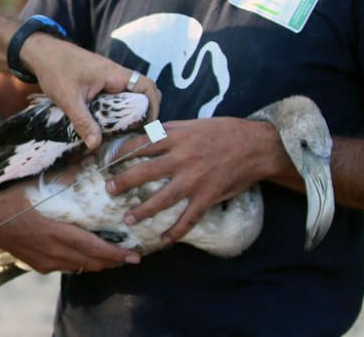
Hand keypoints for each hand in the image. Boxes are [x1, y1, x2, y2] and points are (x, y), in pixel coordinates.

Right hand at [0, 182, 139, 273]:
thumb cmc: (11, 195)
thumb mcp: (37, 183)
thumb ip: (65, 176)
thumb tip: (89, 159)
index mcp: (56, 232)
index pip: (93, 248)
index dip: (116, 254)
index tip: (135, 255)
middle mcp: (53, 252)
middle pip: (91, 262)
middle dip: (114, 261)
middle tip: (132, 257)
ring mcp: (45, 261)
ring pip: (80, 267)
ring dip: (99, 263)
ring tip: (114, 256)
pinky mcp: (38, 265)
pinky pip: (66, 267)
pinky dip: (81, 262)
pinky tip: (87, 254)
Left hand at [21, 34, 160, 148]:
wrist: (41, 52)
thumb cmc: (55, 69)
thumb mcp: (68, 99)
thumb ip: (83, 121)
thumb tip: (95, 145)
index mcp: (114, 75)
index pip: (146, 86)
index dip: (154, 105)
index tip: (149, 125)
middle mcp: (115, 75)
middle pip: (141, 93)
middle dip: (143, 112)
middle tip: (136, 134)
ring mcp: (107, 78)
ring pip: (127, 96)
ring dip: (128, 112)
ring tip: (124, 134)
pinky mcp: (98, 81)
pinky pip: (115, 96)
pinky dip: (115, 109)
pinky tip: (107, 124)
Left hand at [106, 117, 279, 242]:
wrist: (256, 145)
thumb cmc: (223, 131)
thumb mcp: (192, 124)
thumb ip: (169, 130)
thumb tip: (146, 135)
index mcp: (176, 137)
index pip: (141, 144)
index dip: (121, 152)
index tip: (107, 161)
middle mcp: (182, 158)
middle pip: (145, 171)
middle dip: (124, 182)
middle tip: (109, 191)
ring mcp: (195, 179)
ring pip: (163, 198)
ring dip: (143, 211)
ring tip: (128, 219)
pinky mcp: (208, 196)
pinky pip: (188, 217)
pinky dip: (176, 231)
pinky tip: (164, 239)